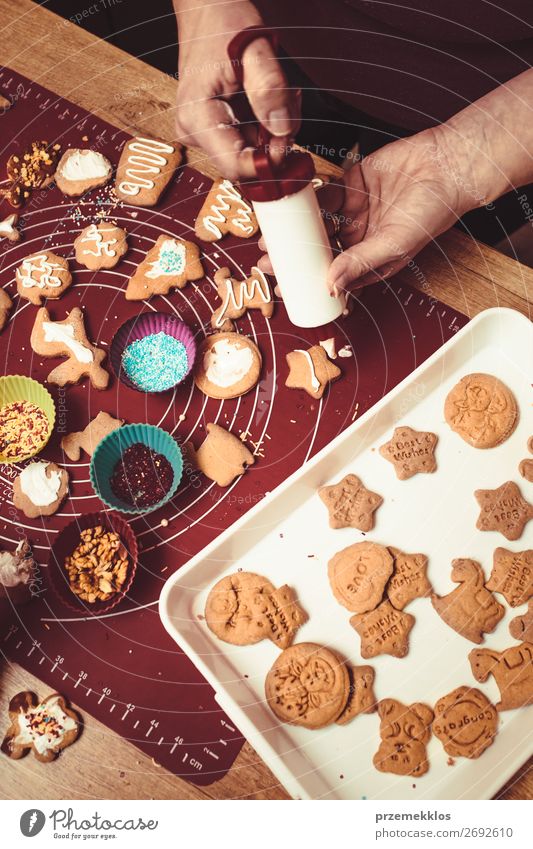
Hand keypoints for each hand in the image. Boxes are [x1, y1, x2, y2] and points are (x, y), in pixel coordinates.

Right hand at [174, 0, 299, 179]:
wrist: (207, 9)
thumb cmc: (223, 22)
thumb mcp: (255, 49)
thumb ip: (270, 89)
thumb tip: (283, 129)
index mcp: (198, 117)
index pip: (235, 166)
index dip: (267, 163)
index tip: (290, 144)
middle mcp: (196, 131)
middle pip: (246, 161)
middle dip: (275, 141)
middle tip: (290, 104)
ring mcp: (204, 132)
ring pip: (251, 151)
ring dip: (274, 131)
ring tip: (280, 95)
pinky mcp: (214, 129)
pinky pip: (248, 140)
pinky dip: (266, 125)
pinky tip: (269, 101)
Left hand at [258, 126, 464, 292]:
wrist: (448, 165)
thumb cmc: (432, 212)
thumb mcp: (394, 244)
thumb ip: (360, 263)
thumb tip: (331, 287)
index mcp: (371, 260)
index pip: (334, 277)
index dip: (308, 283)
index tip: (284, 288)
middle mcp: (359, 238)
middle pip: (318, 251)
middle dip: (293, 258)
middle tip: (268, 262)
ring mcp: (354, 211)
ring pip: (316, 224)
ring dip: (294, 230)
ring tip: (272, 237)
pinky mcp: (351, 184)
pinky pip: (323, 194)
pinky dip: (306, 199)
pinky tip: (288, 205)